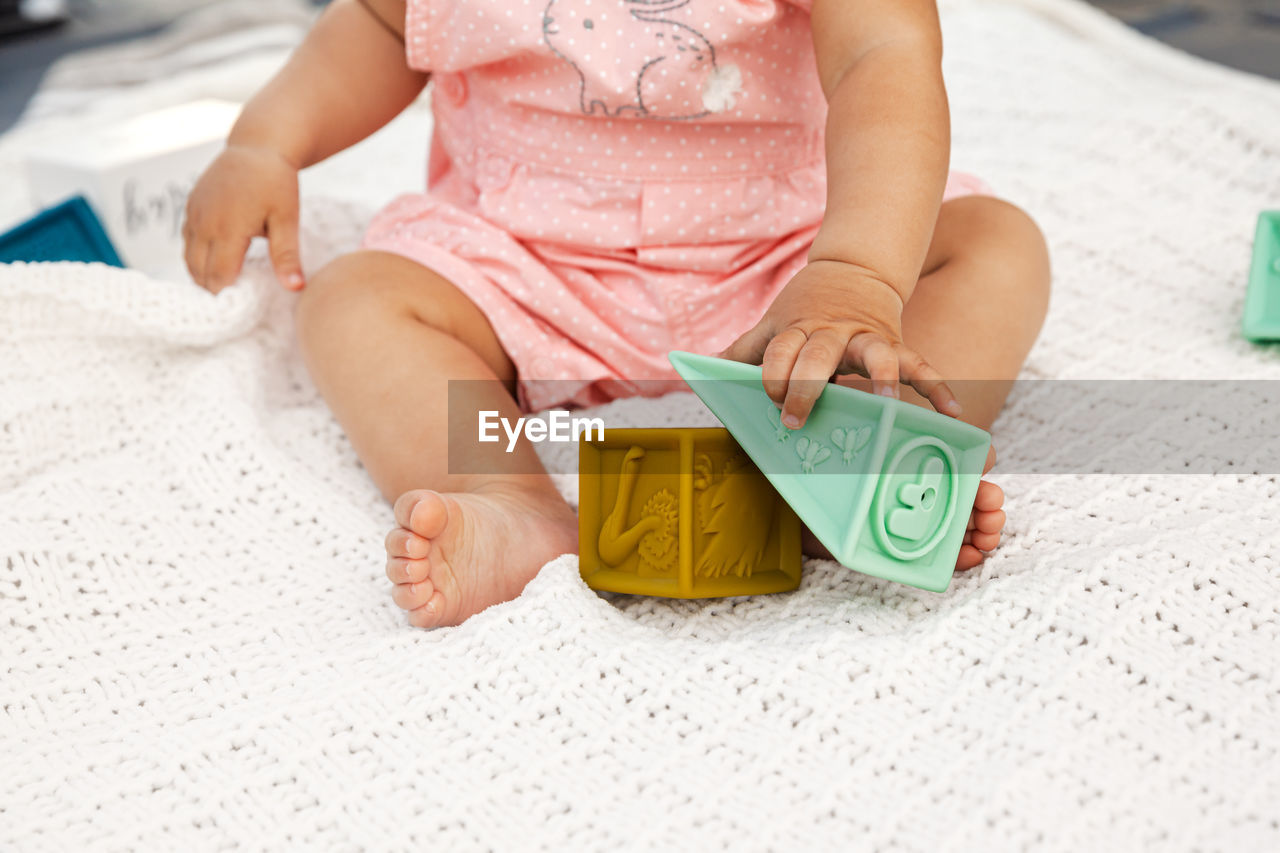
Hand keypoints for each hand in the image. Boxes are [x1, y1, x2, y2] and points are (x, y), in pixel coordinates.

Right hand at [182, 144, 302, 292]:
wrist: (258, 145)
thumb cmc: (277, 182)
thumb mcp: (287, 219)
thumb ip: (287, 256)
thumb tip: (296, 288)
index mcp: (228, 230)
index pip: (218, 277)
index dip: (226, 297)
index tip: (240, 311)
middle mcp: (204, 223)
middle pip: (199, 272)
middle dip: (213, 291)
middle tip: (232, 306)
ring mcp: (194, 214)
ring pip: (188, 259)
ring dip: (202, 276)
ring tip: (224, 289)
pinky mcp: (190, 206)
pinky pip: (186, 241)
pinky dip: (196, 258)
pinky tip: (215, 265)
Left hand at [720, 259, 961, 427]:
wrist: (854, 270)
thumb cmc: (804, 309)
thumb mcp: (771, 324)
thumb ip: (742, 350)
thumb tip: (698, 369)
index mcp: (798, 329)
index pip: (780, 350)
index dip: (772, 373)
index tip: (767, 397)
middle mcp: (833, 333)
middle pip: (819, 355)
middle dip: (806, 385)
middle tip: (794, 417)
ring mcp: (867, 338)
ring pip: (876, 354)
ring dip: (880, 377)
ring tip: (885, 403)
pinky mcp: (896, 344)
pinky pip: (920, 366)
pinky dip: (938, 387)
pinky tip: (951, 412)